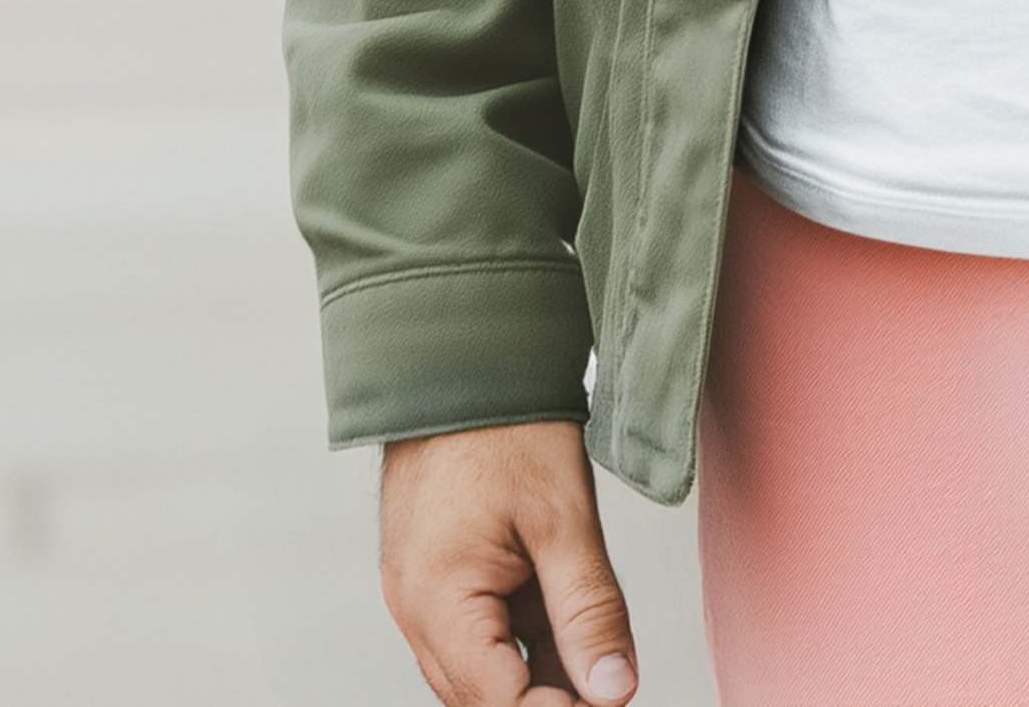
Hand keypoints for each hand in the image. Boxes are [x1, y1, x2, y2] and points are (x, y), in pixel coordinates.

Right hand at [378, 421, 639, 704]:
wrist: (462, 356)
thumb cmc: (509, 426)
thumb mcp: (564, 519)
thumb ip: (589, 611)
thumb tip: (615, 691)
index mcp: (438, 601)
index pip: (500, 701)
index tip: (615, 699)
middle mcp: (414, 609)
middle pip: (481, 696)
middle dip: (548, 700)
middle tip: (611, 686)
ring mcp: (416, 593)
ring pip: (478, 670)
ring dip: (535, 674)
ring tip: (598, 660)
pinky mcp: (430, 574)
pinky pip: (473, 633)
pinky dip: (518, 640)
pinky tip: (565, 631)